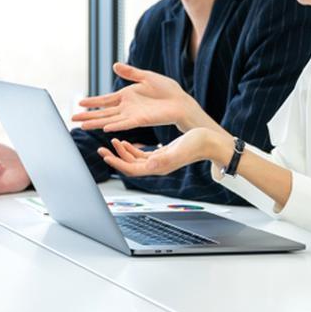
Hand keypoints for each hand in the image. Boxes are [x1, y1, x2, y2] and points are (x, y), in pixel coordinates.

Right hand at [71, 62, 194, 131]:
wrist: (181, 101)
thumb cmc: (166, 89)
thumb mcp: (146, 76)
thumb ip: (130, 72)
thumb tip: (114, 65)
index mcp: (126, 96)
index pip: (105, 100)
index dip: (92, 102)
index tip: (79, 103)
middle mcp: (126, 107)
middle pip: (103, 113)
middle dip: (87, 116)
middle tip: (72, 119)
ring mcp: (132, 115)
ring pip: (109, 120)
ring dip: (96, 123)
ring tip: (82, 126)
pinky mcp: (141, 120)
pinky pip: (125, 123)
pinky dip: (115, 126)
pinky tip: (105, 128)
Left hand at [97, 128, 229, 176]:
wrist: (209, 142)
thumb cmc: (197, 144)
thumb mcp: (177, 149)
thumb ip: (162, 159)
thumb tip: (148, 166)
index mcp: (158, 167)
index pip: (131, 169)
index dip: (117, 163)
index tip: (105, 155)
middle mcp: (156, 166)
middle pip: (129, 166)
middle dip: (114, 158)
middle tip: (101, 149)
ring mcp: (158, 161)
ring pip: (133, 160)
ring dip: (121, 153)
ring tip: (112, 142)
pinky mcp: (161, 154)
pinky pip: (141, 155)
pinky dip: (131, 149)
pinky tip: (125, 142)